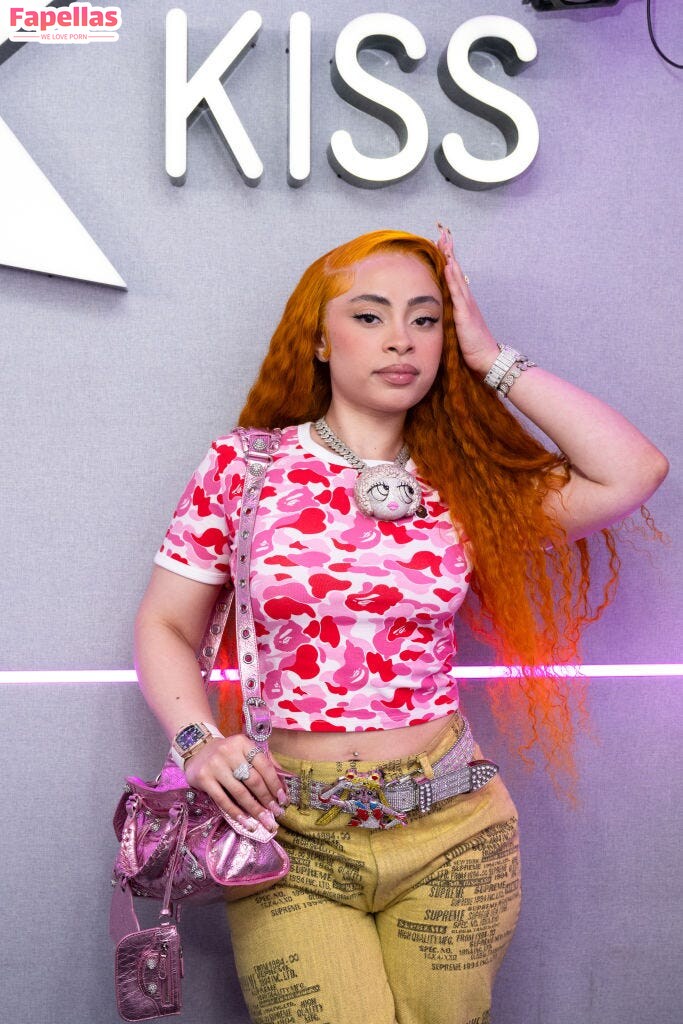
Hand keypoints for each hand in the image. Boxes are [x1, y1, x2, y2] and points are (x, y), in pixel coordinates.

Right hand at [183, 733, 287, 833]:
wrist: (197, 748)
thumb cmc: (227, 753)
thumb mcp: (245, 750)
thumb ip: (264, 762)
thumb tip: (283, 784)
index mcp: (243, 743)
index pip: (264, 765)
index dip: (275, 784)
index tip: (283, 799)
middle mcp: (229, 752)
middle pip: (253, 780)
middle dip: (267, 799)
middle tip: (276, 813)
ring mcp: (215, 765)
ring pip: (239, 792)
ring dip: (254, 809)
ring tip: (264, 821)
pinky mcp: (204, 778)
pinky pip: (223, 800)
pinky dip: (236, 813)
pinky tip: (246, 822)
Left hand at [436, 223, 499, 376]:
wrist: (486, 359)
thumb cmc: (471, 347)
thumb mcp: (456, 329)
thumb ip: (448, 318)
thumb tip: (435, 313)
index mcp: (463, 303)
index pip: (453, 277)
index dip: (447, 260)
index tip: (440, 244)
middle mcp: (466, 300)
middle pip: (456, 271)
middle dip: (449, 252)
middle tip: (442, 233)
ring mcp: (467, 305)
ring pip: (457, 277)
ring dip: (451, 259)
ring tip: (445, 242)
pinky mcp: (466, 314)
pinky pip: (458, 292)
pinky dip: (453, 278)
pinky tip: (449, 266)